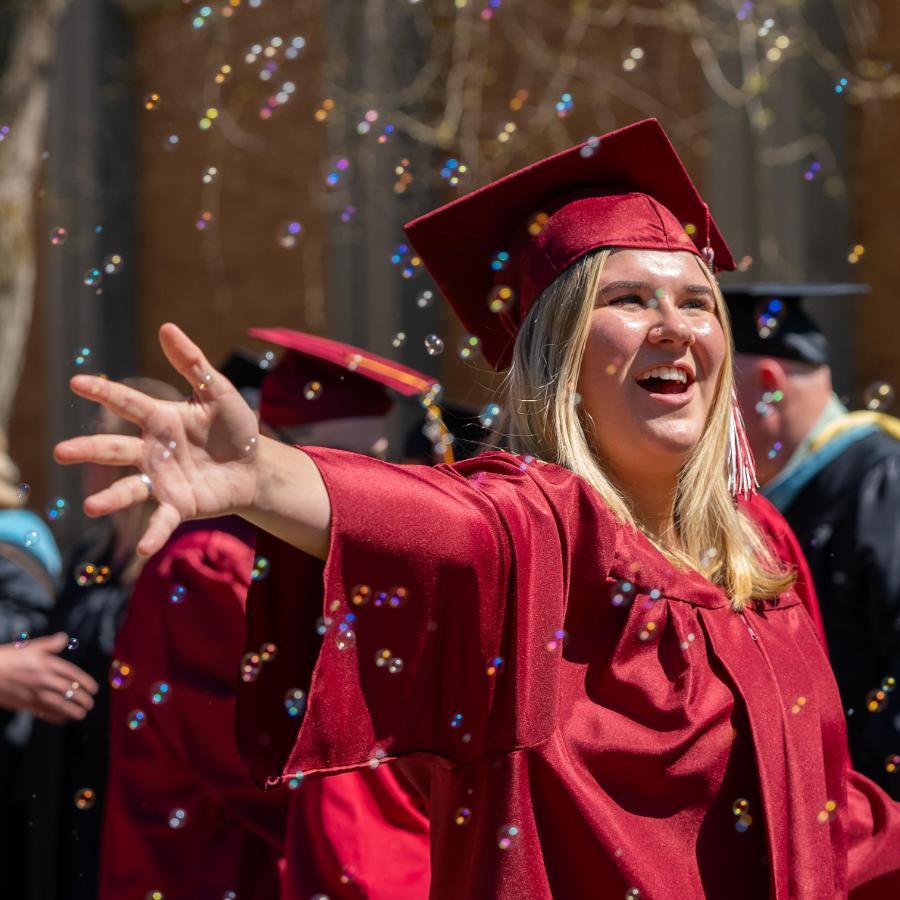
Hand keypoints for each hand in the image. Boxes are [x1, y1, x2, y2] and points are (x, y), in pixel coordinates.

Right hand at [0, 633, 98, 722]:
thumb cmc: (7, 658)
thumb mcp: (29, 647)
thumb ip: (49, 644)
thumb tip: (64, 638)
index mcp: (46, 664)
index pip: (72, 674)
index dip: (86, 682)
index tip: (94, 688)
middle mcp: (43, 679)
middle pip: (68, 690)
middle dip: (83, 698)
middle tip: (90, 703)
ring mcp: (34, 694)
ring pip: (59, 705)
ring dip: (73, 710)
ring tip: (82, 713)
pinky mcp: (25, 705)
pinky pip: (44, 713)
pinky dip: (56, 717)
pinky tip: (63, 718)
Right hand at [54, 324, 260, 556]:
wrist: (256, 466)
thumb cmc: (235, 428)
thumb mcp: (218, 392)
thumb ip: (193, 363)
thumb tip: (167, 327)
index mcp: (161, 420)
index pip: (127, 403)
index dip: (104, 393)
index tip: (76, 382)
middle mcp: (154, 451)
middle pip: (116, 449)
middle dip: (89, 450)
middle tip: (60, 452)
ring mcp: (163, 480)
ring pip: (129, 488)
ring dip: (110, 498)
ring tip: (91, 506)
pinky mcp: (179, 505)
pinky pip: (161, 520)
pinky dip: (152, 535)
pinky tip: (141, 550)